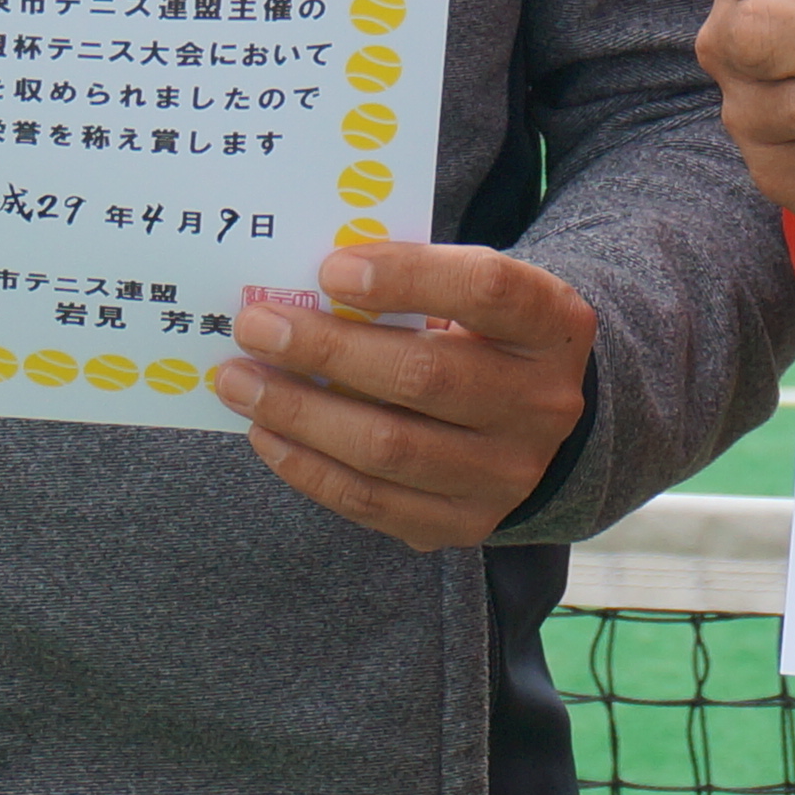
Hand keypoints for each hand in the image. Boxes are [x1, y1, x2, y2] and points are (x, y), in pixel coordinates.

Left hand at [214, 241, 595, 550]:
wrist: (531, 416)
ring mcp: (508, 474)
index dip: (406, 277)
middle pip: (425, 375)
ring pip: (389, 448)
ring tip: (241, 382)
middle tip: (256, 326)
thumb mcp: (470, 291)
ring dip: (300, 412)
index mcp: (553, 325)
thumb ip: (410, 280)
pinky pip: (372, 502)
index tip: (330, 271)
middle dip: (326, 349)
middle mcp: (543, 403)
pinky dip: (309, 466)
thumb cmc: (479, 332)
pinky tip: (267, 432)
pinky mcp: (465, 523)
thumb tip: (304, 287)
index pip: (487, 290)